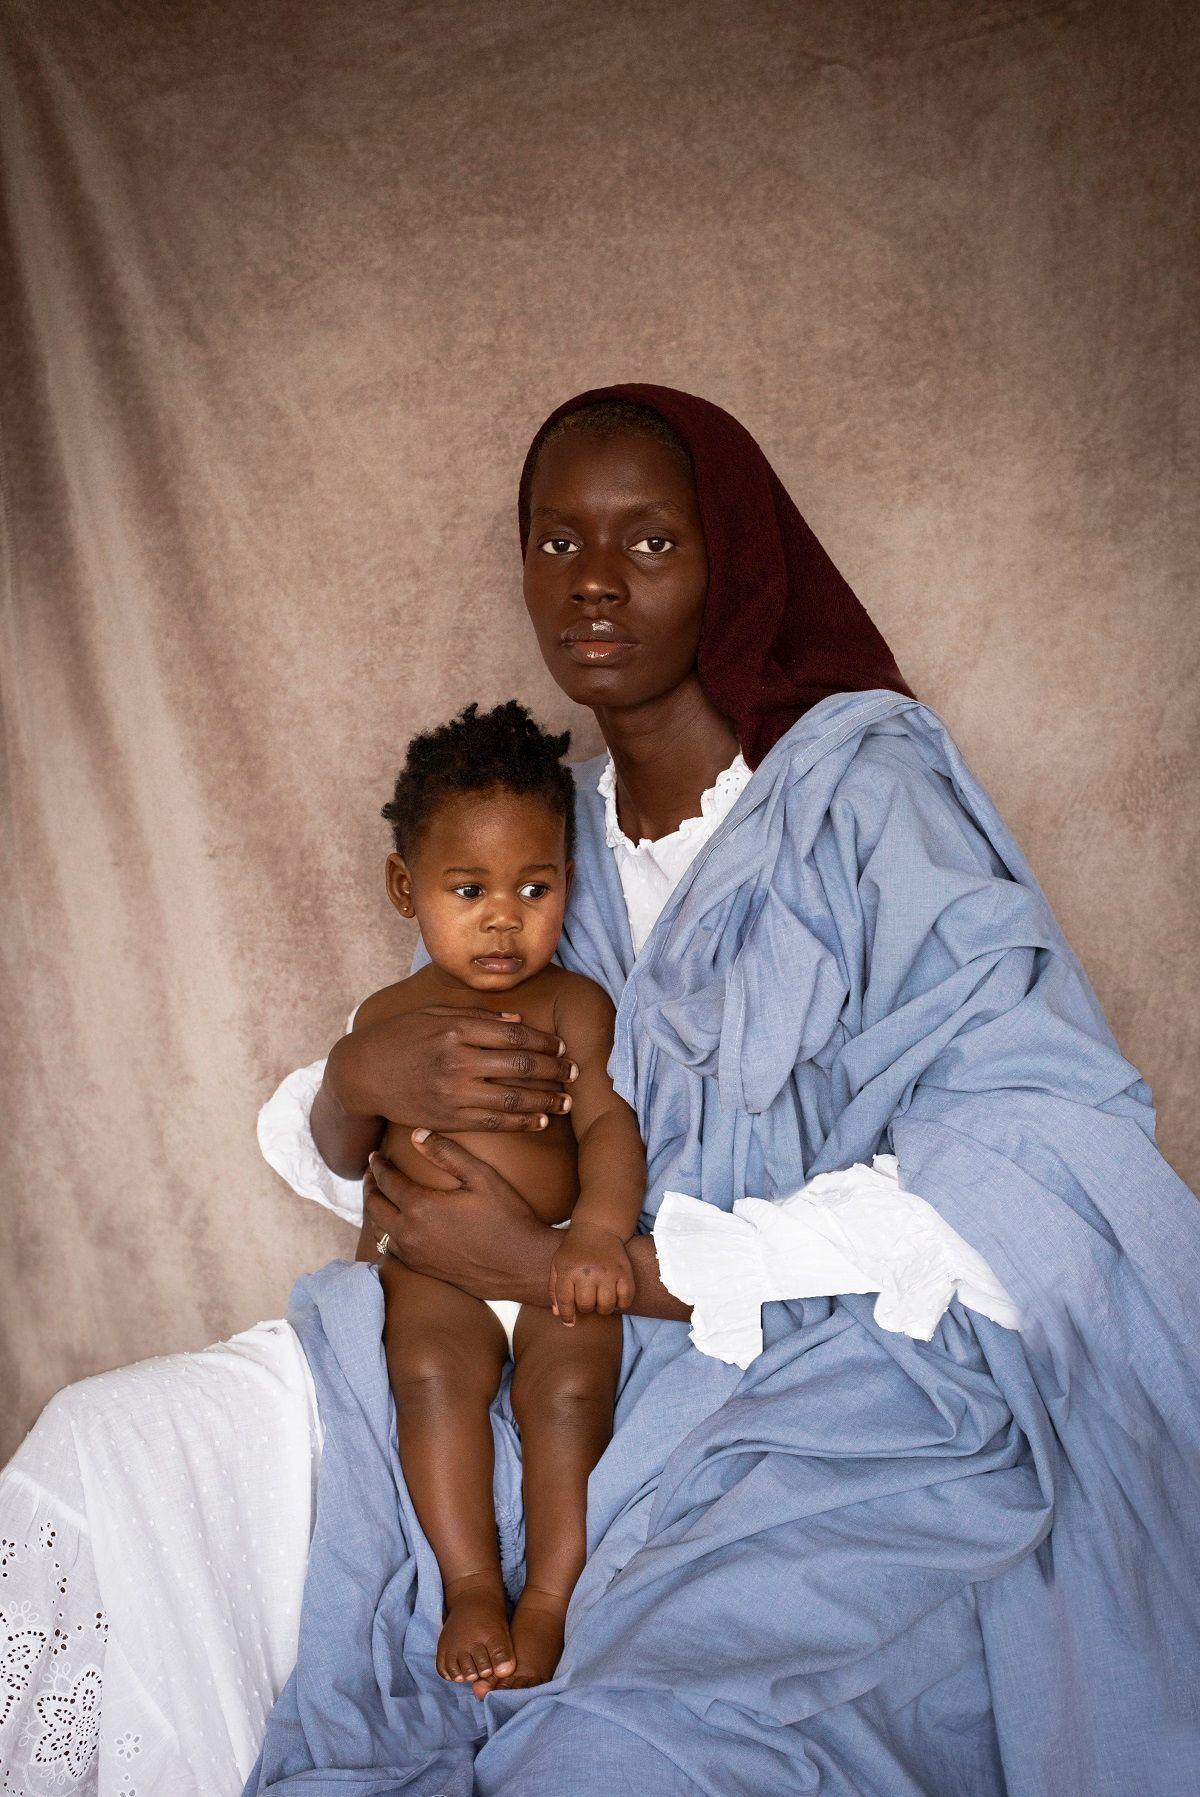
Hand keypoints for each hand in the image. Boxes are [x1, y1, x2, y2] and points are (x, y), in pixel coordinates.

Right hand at [328, 1006, 576, 1133]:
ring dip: (546, 1099)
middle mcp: (458, 1060)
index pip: (515, 1035)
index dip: (545, 1042)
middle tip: (574, 1072)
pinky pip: (494, 1123)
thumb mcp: (434, 1014)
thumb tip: (519, 1022)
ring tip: (566, 1101)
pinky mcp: (448, 1118)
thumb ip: (477, 1016)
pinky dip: (522, 1122)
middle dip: (554, 1069)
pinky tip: (540, 1121)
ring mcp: (453, 1092)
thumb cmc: (400, 1037)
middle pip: (521, 1066)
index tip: (561, 1047)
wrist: (362, 1073)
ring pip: (513, 1098)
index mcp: (457, 1029)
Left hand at [363, 1131, 558, 1303]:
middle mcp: (410, 1234)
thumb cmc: (507, 1218)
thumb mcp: (482, 1177)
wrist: (522, 1266)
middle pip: (375, 1206)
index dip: (378, 1166)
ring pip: (379, 1231)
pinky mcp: (423, 1270)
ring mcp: (415, 1255)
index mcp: (421, 1207)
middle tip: (371, 1173)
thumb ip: (447, 1153)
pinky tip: (395, 1225)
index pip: (387, 1181)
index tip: (375, 1156)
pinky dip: (386, 1233)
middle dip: (370, 1186)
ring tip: (379, 1196)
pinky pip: (391, 1249)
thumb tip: (417, 1134)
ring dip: (375, 1210)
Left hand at [549, 1223, 635, 1326]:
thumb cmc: (574, 1250)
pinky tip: (615, 1297)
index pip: (566, 1302)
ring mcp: (607, 1273)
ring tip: (600, 1298)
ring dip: (603, 1308)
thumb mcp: (557, 1265)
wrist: (597, 1228)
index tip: (570, 1321)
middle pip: (586, 1306)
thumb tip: (558, 1315)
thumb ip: (554, 1290)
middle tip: (588, 1299)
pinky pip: (626, 1299)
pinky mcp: (624, 1272)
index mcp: (568, 1271)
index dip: (567, 1316)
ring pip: (606, 1306)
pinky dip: (621, 1303)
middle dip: (586, 1307)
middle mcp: (588, 1273)